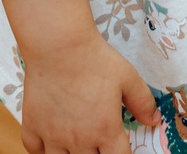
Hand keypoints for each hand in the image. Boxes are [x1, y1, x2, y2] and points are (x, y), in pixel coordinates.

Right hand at [8, 20, 159, 153]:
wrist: (58, 44)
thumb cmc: (93, 58)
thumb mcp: (127, 77)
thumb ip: (143, 102)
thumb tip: (154, 120)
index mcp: (105, 130)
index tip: (119, 147)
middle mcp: (79, 139)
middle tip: (98, 142)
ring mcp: (52, 135)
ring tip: (76, 144)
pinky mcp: (32, 126)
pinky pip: (34, 150)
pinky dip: (42, 149)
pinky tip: (50, 140)